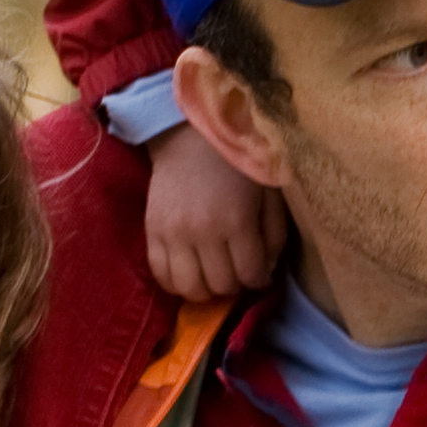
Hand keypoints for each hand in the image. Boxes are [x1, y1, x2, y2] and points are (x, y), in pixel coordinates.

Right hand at [143, 122, 287, 301]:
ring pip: (189, 288)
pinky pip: (160, 274)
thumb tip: (265, 273)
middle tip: (236, 272)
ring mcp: (173, 233)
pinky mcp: (152, 231)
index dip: (259, 281)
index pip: (250, 275)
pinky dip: (175, 283)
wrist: (190, 137)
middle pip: (221, 285)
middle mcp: (203, 232)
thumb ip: (274, 235)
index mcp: (237, 221)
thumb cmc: (237, 164)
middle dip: (234, 285)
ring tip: (212, 277)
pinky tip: (189, 274)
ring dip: (205, 290)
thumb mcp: (269, 194)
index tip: (259, 274)